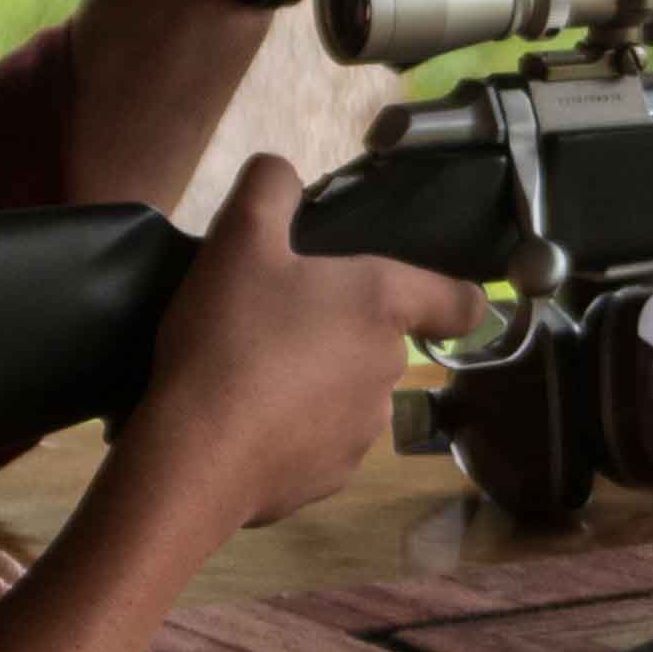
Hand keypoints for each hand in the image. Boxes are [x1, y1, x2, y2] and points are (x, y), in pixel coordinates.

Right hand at [131, 157, 485, 529]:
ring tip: (249, 376)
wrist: (194, 453)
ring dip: (313, 386)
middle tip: (274, 324)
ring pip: (346, 396)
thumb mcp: (237, 239)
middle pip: (381, 344)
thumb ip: (268, 187)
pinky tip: (243, 422)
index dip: (451, 297)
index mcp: (379, 305)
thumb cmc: (229, 336)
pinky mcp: (330, 479)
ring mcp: (363, 432)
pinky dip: (289, 434)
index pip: (458, 302)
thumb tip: (281, 172)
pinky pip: (316, 444)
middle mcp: (387, 370)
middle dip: (337, 334)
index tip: (426, 300)